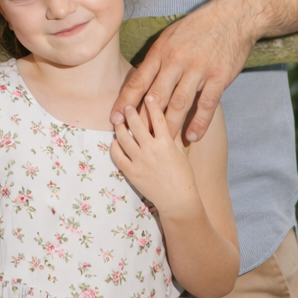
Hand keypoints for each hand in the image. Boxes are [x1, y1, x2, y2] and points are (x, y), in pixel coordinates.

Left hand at [110, 95, 197, 218]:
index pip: (158, 118)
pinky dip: (114, 147)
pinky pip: (117, 156)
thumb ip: (172, 135)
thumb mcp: (180, 153)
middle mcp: (151, 150)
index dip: (152, 105)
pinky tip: (115, 141)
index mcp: (166, 143)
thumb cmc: (183, 176)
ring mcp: (139, 161)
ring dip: (119, 127)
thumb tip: (169, 117)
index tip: (148, 95)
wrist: (178, 201)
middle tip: (127, 106)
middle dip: (130, 112)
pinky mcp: (131, 172)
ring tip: (118, 120)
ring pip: (123, 137)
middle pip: (136, 124)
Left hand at [111, 0, 255, 142]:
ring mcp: (198, 70)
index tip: (114, 118)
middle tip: (134, 138)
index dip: (125, 101)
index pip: (138, 80)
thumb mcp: (170, 36)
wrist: (233, 17)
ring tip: (162, 144)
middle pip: (156, 96)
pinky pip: (207, 104)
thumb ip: (157, 58)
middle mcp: (176, 61)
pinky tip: (192, 136)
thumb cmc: (198, 27)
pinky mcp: (219, 77)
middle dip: (143, 119)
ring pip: (180, 103)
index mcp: (161, 51)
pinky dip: (199, 122)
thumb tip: (142, 79)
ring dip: (169, 125)